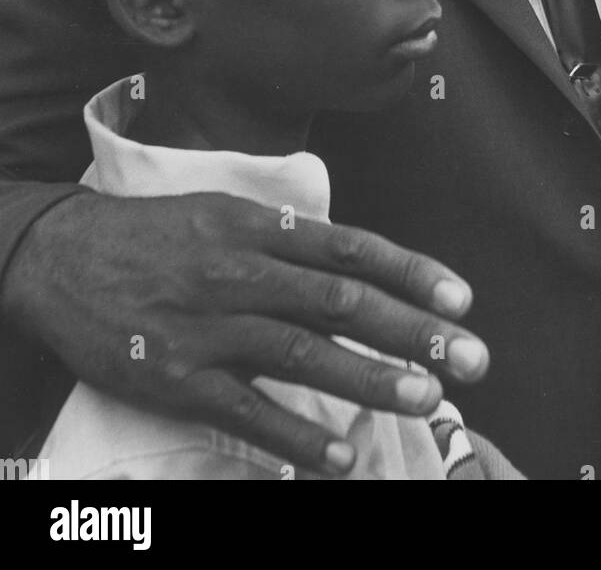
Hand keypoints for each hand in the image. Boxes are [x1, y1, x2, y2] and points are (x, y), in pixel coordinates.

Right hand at [3, 190, 489, 476]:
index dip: (410, 271)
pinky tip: (339, 455)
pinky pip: (246, 410)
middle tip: (471, 356)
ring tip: (425, 397)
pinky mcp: (177, 377)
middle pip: (340, 300)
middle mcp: (239, 270)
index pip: (349, 247)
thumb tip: (352, 265)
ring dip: (371, 378)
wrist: (61, 256)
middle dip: (413, 329)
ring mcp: (208, 326)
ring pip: (302, 353)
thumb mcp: (221, 212)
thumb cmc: (153, 235)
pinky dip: (295, 434)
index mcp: (255, 225)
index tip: (461, 296)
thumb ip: (284, 238)